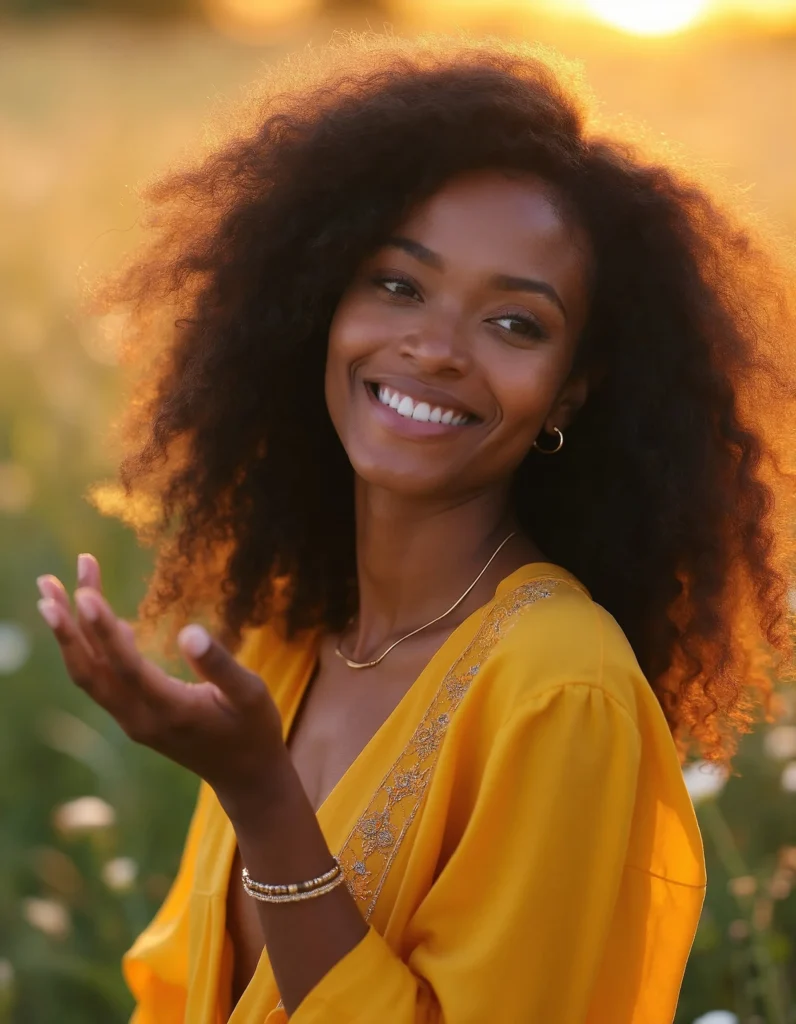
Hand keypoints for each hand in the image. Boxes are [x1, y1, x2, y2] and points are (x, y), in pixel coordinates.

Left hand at [36, 553, 287, 806]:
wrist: (245, 776)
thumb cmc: (254, 729)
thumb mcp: (252, 694)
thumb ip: (221, 665)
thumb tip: (189, 631)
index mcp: (172, 711)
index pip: (127, 667)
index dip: (103, 630)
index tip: (82, 593)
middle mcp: (141, 719)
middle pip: (90, 672)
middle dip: (66, 627)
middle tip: (47, 582)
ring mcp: (132, 720)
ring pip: (89, 674)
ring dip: (69, 634)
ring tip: (53, 590)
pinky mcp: (132, 717)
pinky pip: (101, 680)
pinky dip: (88, 647)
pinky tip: (92, 617)